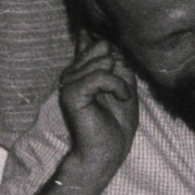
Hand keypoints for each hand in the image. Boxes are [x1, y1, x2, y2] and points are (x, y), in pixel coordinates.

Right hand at [57, 37, 138, 188]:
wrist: (108, 151)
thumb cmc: (116, 123)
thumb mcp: (125, 86)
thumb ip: (117, 63)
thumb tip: (108, 45)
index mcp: (82, 72)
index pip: (97, 43)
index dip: (116, 54)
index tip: (123, 77)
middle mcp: (72, 74)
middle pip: (101, 47)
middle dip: (119, 67)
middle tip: (120, 91)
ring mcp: (69, 83)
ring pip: (102, 60)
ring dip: (120, 81)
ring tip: (120, 97)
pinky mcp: (71, 93)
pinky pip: (100, 76)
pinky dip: (116, 86)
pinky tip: (121, 98)